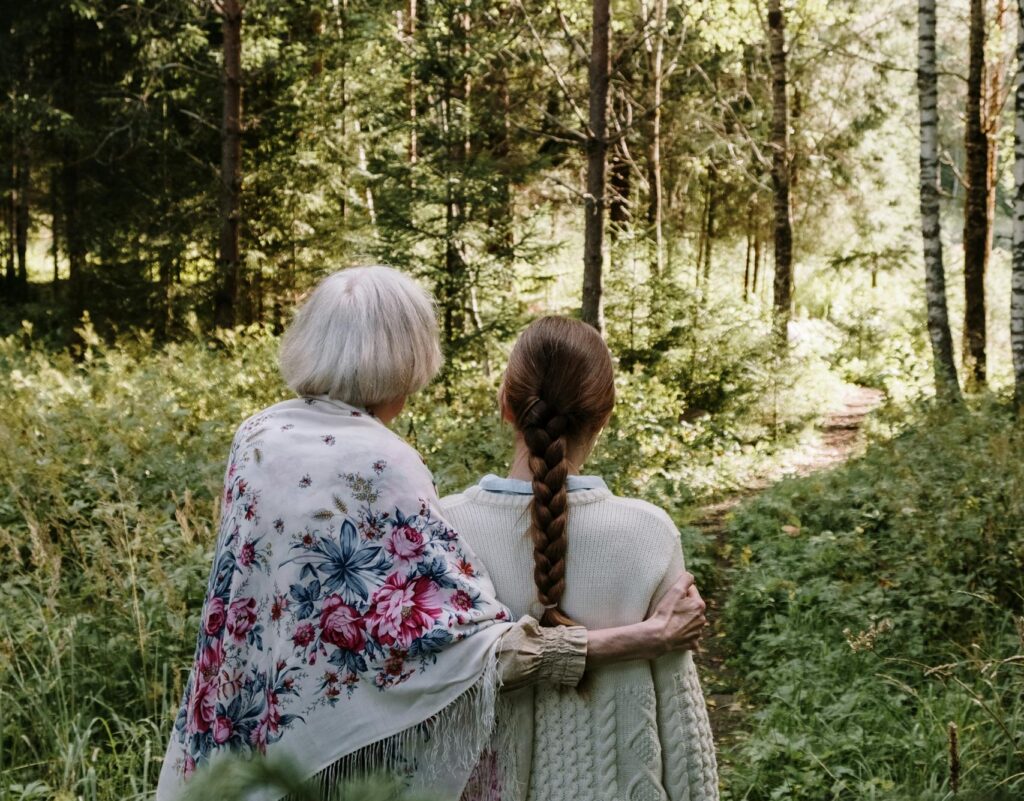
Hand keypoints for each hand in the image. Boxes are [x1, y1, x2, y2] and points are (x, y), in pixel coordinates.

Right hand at [583, 572, 708, 668]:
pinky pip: (690, 637)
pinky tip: (676, 633)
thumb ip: (685, 579)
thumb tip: (690, 575)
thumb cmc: (665, 613)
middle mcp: (702, 619)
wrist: (658, 636)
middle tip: (670, 608)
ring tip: (672, 620)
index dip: (680, 592)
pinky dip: (685, 635)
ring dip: (685, 620)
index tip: (671, 596)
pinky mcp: (692, 643)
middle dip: (684, 606)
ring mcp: (697, 632)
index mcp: (699, 605)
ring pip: (692, 621)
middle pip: (692, 607)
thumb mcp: (674, 591)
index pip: (691, 591)